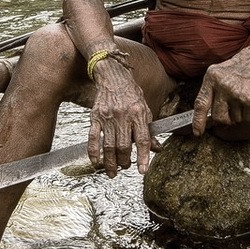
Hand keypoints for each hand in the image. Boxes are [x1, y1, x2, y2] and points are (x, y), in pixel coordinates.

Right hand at [87, 62, 151, 176]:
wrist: (113, 77)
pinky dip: (93, 153)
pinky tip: (96, 162)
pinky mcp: (95, 117)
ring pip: (108, 146)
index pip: (142, 139)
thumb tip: (156, 149)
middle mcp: (123, 116)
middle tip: (126, 166)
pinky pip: (93, 138)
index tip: (142, 170)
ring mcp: (107, 117)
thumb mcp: (145, 109)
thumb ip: (149, 130)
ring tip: (113, 171)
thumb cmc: (131, 94)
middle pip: (123, 146)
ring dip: (110, 162)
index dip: (143, 157)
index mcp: (138, 113)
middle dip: (124, 161)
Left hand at [193, 34, 249, 133]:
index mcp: (212, 76)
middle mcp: (221, 84)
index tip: (197, 132)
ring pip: (236, 118)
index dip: (198, 120)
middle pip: (219, 116)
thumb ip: (217, 90)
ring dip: (244, 112)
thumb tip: (214, 115)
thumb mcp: (226, 72)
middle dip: (228, 118)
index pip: (201, 103)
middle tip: (238, 109)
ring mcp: (236, 92)